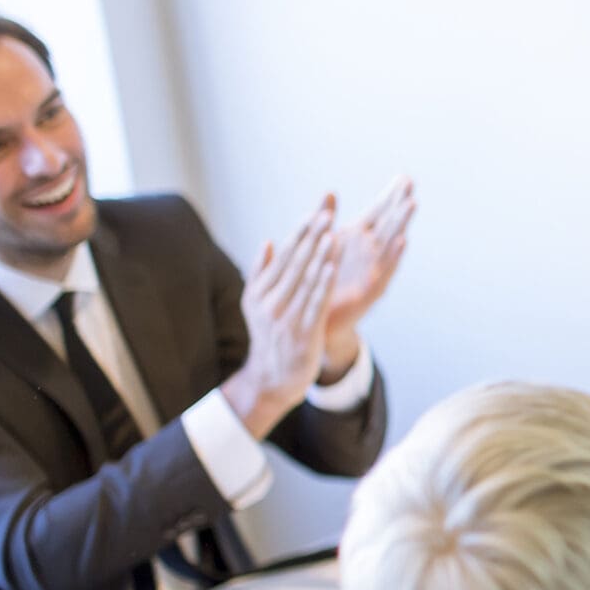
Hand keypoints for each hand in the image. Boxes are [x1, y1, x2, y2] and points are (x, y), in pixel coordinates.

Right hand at [220, 199, 339, 437]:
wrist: (273, 377)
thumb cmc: (271, 334)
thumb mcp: (258, 303)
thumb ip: (263, 273)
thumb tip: (271, 241)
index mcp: (259, 291)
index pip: (284, 256)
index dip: (301, 233)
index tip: (315, 211)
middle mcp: (270, 301)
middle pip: (294, 263)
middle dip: (312, 237)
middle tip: (327, 212)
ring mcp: (285, 317)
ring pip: (305, 280)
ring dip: (319, 255)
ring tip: (332, 232)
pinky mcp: (301, 331)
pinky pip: (313, 303)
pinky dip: (321, 283)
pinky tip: (331, 266)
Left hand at [319, 177, 414, 378]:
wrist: (318, 322)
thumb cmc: (323, 281)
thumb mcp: (323, 246)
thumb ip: (326, 218)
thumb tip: (329, 191)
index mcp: (358, 240)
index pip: (379, 212)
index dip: (390, 195)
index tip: (403, 176)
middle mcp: (371, 254)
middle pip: (389, 223)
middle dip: (400, 203)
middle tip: (412, 183)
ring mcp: (374, 271)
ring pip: (391, 244)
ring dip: (402, 223)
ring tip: (412, 203)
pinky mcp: (369, 291)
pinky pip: (385, 270)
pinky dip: (395, 256)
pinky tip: (403, 241)